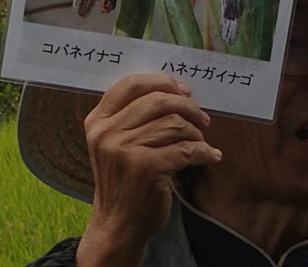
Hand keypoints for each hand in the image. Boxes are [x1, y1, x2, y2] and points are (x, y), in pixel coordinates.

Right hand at [76, 73, 221, 266]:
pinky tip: (210, 156)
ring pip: (174, 124)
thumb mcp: (114, 144)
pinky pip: (186, 149)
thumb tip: (176, 88)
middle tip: (202, 118)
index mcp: (97, 121)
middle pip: (158, 100)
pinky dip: (204, 151)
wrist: (118, 225)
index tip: (184, 90)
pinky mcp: (146, 168)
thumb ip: (131, 116)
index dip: (162, 82)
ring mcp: (125, 150)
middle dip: (187, 106)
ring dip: (195, 132)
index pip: (130, 84)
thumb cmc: (124, 180)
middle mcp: (107, 133)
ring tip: (200, 142)